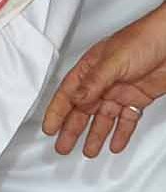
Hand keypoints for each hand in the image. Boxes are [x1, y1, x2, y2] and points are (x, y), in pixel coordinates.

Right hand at [43, 2, 165, 157]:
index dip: (57, 112)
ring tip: (89, 152)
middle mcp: (102, 82)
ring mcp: (120, 91)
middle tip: (63, 147)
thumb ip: (94, 82)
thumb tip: (76, 100)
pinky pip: (127, 120)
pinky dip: (122, 133)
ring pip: (104, 118)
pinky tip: (115, 145)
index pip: (68, 94)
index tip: (49, 128)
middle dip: (72, 129)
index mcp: (90, 69)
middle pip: (83, 110)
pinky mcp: (138, 99)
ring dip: (96, 135)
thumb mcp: (113, 61)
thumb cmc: (142, 39)